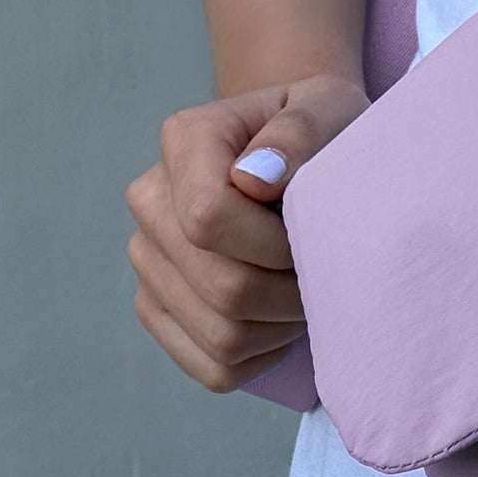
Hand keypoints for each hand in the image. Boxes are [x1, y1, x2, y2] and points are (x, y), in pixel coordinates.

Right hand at [126, 72, 367, 391]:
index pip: (208, 219)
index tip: (317, 233)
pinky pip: (211, 367)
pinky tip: (282, 319)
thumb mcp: (329, 109)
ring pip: (220, 336)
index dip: (275, 244)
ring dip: (283, 326)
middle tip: (327, 269)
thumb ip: (299, 131)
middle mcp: (150, 200)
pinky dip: (262, 357)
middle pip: (221, 286)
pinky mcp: (156, 306)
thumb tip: (252, 178)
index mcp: (184, 141)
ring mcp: (147, 258)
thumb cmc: (321, 130)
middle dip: (291, 291)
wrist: (294, 153)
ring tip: (307, 288)